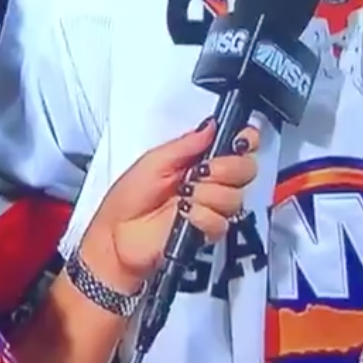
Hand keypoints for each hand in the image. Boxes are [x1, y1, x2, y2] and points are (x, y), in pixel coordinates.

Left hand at [76, 120, 257, 295]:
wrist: (117, 236)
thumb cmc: (128, 199)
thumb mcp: (153, 161)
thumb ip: (185, 144)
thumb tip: (211, 126)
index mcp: (196, 160)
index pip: (235, 146)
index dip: (245, 140)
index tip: (241, 140)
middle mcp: (208, 182)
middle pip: (245, 169)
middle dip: (227, 168)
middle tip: (203, 172)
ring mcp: (210, 207)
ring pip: (235, 196)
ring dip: (208, 194)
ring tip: (185, 195)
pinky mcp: (208, 231)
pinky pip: (221, 221)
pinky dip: (201, 216)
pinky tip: (185, 214)